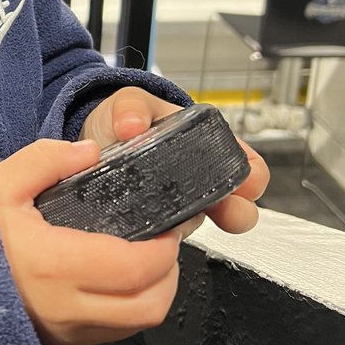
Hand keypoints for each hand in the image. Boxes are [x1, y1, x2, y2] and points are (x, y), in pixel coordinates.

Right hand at [0, 138, 181, 344]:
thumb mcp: (2, 183)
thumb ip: (46, 159)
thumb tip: (91, 153)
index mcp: (56, 263)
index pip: (135, 267)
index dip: (163, 249)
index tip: (165, 224)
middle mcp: (68, 306)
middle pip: (149, 304)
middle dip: (169, 272)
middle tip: (162, 241)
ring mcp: (68, 331)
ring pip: (139, 324)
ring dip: (156, 292)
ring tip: (148, 259)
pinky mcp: (66, 343)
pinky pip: (118, 332)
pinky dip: (133, 308)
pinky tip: (123, 280)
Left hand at [77, 87, 269, 236]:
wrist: (92, 144)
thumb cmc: (122, 123)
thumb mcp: (130, 104)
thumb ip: (132, 107)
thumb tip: (132, 124)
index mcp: (206, 150)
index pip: (248, 168)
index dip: (253, 177)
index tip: (248, 181)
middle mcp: (198, 184)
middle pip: (236, 208)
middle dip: (236, 212)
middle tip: (222, 208)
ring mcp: (177, 209)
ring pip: (198, 226)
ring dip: (190, 224)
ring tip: (174, 219)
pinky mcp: (152, 227)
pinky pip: (164, 240)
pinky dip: (158, 237)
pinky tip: (146, 228)